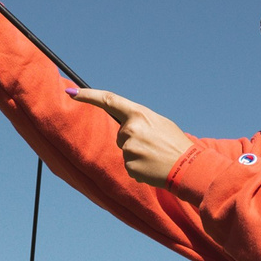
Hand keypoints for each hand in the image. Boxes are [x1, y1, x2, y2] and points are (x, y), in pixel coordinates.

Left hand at [68, 89, 194, 186]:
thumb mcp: (159, 123)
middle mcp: (130, 129)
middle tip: (153, 145)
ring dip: (137, 155)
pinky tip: (152, 167)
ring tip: (156, 157)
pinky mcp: (129, 166)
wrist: (189, 167)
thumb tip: (124, 125)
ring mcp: (129, 148)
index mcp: (139, 114)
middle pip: (120, 134)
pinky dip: (139, 168)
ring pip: (124, 151)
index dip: (88, 95)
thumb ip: (139, 120)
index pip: (109, 100)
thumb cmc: (175, 144)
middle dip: (132, 140)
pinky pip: (128, 166)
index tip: (71, 92)